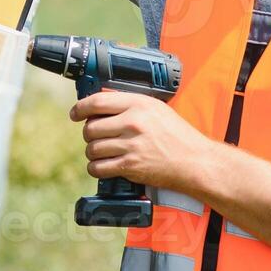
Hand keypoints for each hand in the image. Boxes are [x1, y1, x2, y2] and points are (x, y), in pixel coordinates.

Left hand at [70, 91, 225, 197]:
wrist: (195, 161)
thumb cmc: (178, 135)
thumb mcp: (156, 109)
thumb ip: (131, 105)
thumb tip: (101, 106)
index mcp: (139, 104)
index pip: (97, 102)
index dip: (80, 108)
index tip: (76, 113)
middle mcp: (133, 123)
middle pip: (91, 128)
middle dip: (89, 134)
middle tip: (97, 137)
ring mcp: (131, 145)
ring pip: (92, 148)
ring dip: (93, 152)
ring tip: (103, 152)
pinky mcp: (130, 166)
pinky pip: (98, 167)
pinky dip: (96, 168)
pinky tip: (104, 165)